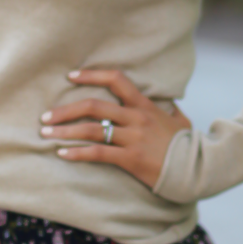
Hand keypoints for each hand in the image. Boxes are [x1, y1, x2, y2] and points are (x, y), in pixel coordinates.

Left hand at [41, 68, 190, 189]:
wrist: (197, 168)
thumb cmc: (188, 145)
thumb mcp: (180, 121)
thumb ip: (169, 110)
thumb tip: (168, 105)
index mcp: (145, 105)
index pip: (116, 79)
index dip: (91, 75)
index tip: (70, 77)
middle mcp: (136, 118)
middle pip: (93, 106)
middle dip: (65, 110)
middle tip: (45, 115)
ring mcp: (133, 138)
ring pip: (91, 129)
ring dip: (64, 131)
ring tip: (45, 133)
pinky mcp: (130, 159)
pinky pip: (98, 153)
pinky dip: (77, 153)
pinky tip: (62, 154)